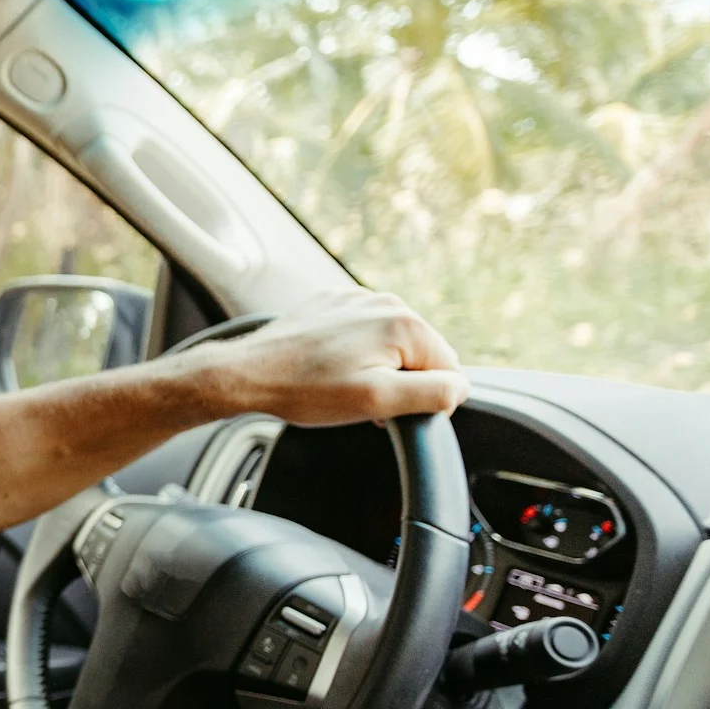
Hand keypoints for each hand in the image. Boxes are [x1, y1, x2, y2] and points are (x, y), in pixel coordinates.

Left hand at [191, 290, 468, 425]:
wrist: (248, 374)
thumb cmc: (306, 390)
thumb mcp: (378, 401)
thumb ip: (432, 394)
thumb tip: (461, 388)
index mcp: (404, 323)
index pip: (448, 370)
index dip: (425, 398)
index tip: (388, 409)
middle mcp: (385, 302)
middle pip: (421, 356)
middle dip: (401, 383)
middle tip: (362, 400)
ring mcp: (357, 300)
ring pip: (392, 347)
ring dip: (378, 371)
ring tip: (341, 386)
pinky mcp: (334, 305)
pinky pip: (364, 335)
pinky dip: (356, 356)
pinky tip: (329, 371)